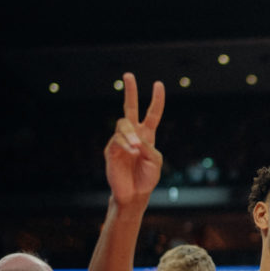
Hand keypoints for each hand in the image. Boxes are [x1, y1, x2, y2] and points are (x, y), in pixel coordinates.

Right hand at [105, 72, 164, 205]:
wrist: (135, 194)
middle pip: (129, 108)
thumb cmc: (147, 178)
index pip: (152, 113)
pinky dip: (126, 144)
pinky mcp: (111, 150)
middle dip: (130, 91)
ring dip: (131, 135)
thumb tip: (136, 138)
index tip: (158, 84)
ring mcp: (121, 141)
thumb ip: (148, 147)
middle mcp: (133, 134)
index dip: (156, 100)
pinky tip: (131, 151)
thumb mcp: (155, 161)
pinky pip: (117, 140)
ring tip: (137, 148)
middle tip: (129, 75)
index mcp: (147, 135)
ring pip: (123, 125)